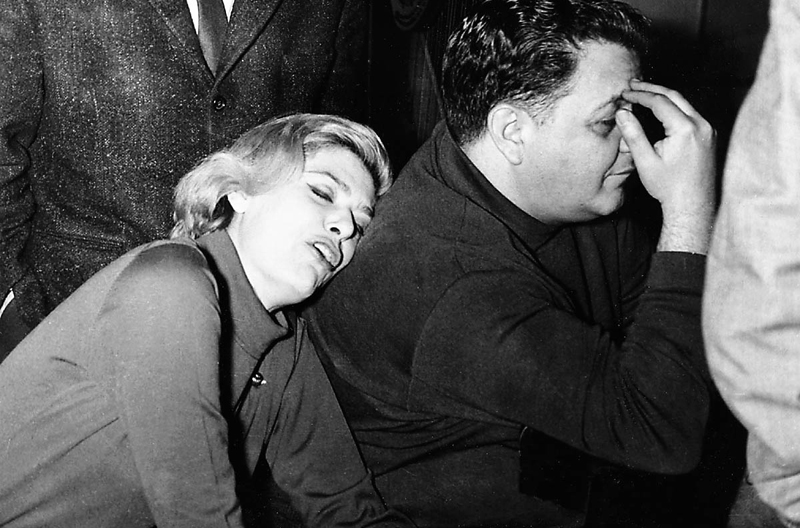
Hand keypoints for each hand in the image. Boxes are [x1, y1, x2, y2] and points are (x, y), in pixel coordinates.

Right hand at [616, 80, 716, 252]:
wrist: (692, 205)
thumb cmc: (668, 187)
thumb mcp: (645, 161)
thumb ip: (633, 134)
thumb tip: (622, 112)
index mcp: (685, 129)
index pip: (660, 102)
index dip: (640, 95)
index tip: (625, 93)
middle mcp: (701, 125)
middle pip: (674, 96)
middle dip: (652, 88)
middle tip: (633, 84)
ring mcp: (708, 129)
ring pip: (684, 103)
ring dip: (664, 96)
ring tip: (644, 92)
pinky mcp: (709, 135)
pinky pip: (691, 113)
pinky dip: (674, 107)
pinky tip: (661, 109)